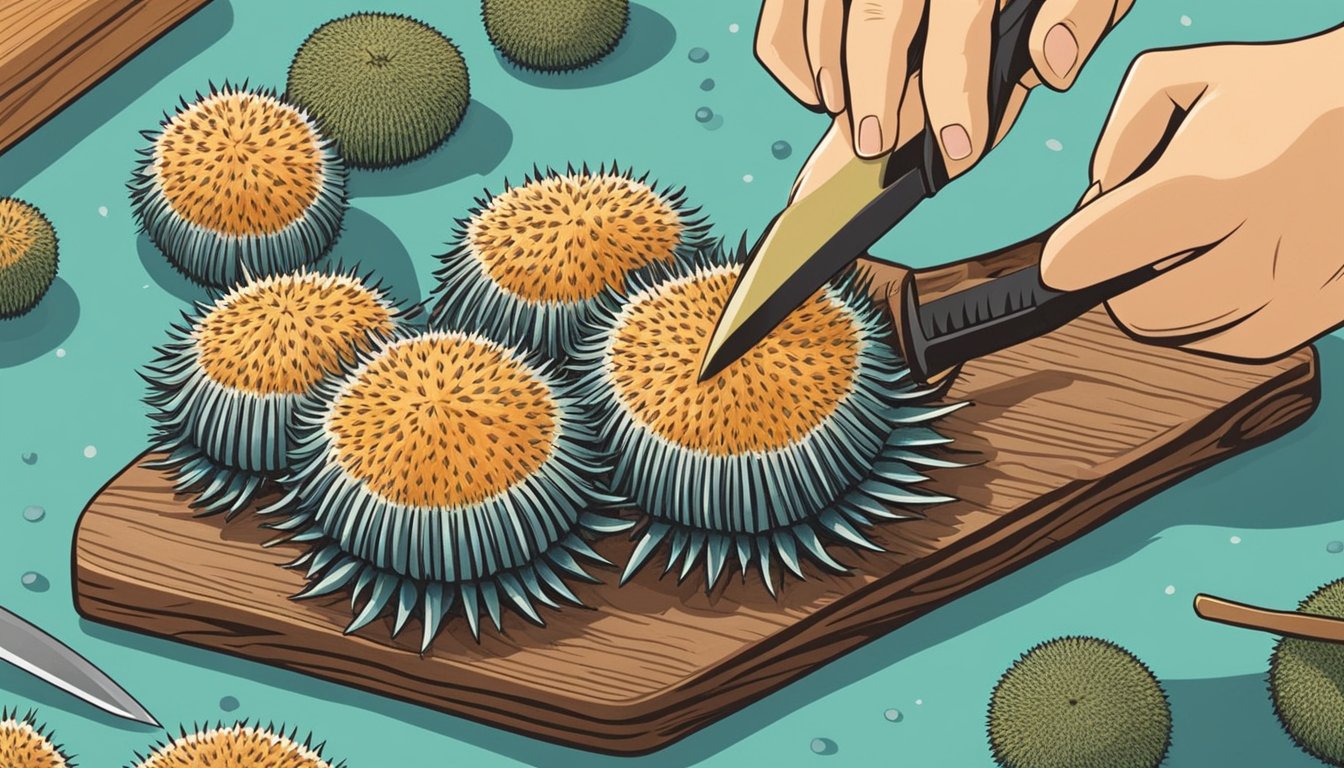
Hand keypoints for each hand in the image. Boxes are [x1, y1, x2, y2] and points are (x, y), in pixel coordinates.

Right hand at [756, 0, 1130, 186]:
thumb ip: (1080, 9)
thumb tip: (1048, 63)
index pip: (960, 15)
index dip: (958, 92)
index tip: (958, 151)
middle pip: (876, 13)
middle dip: (876, 91)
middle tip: (878, 145)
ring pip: (819, 9)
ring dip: (829, 73)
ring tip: (850, 118)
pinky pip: (780, 5)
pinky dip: (787, 50)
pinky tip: (819, 89)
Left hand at [1041, 28, 1343, 360]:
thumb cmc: (1277, 92)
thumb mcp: (1176, 81)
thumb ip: (1114, 146)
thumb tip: (1098, 209)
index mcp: (1210, 186)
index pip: (1091, 258)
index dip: (1068, 257)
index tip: (1066, 255)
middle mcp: (1260, 249)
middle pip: (1140, 314)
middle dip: (1121, 282)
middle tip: (1137, 244)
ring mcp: (1301, 292)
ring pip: (1189, 336)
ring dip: (1171, 299)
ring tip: (1198, 244)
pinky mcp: (1328, 311)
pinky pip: (1242, 342)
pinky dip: (1222, 314)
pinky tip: (1236, 264)